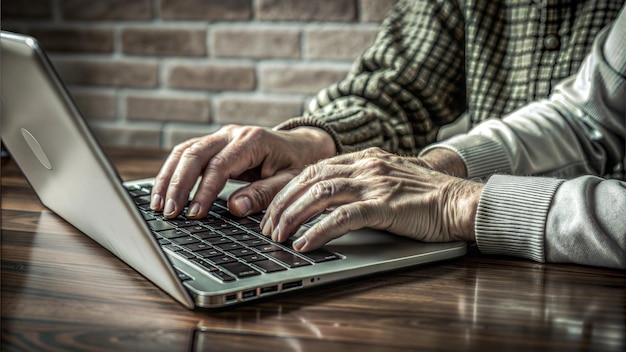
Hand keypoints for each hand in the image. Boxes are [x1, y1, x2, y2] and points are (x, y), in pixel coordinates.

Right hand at [151, 125, 335, 218]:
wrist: (303, 147)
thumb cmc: (297, 165)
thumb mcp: (289, 182)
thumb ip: (264, 194)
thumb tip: (236, 208)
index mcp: (252, 140)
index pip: (219, 165)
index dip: (204, 191)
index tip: (195, 214)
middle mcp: (232, 134)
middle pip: (195, 154)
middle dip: (179, 185)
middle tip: (170, 212)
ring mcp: (221, 136)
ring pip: (184, 152)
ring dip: (169, 178)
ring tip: (158, 206)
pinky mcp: (214, 144)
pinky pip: (187, 154)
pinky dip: (173, 173)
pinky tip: (163, 192)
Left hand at [260, 147, 482, 251]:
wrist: (460, 200)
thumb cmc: (426, 195)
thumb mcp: (387, 178)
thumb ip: (360, 181)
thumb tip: (328, 200)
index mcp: (363, 158)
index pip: (313, 169)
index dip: (287, 189)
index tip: (272, 207)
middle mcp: (365, 166)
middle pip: (309, 180)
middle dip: (282, 204)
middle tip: (267, 226)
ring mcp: (375, 184)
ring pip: (319, 195)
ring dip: (292, 217)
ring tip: (278, 236)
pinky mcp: (385, 206)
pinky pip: (343, 217)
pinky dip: (318, 231)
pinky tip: (305, 243)